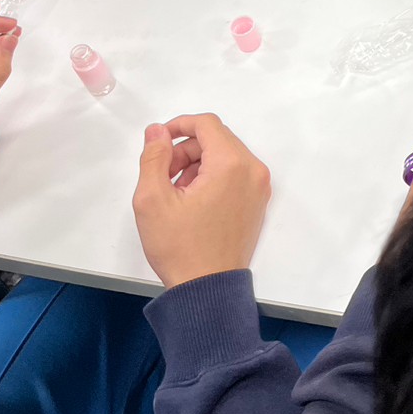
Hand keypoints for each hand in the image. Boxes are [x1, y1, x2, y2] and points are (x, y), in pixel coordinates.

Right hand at [133, 114, 271, 288]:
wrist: (207, 289)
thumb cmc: (179, 246)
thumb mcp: (153, 199)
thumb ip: (154, 157)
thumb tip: (157, 131)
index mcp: (232, 164)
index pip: (207, 124)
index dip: (179, 125)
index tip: (157, 142)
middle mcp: (253, 170)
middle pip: (217, 139)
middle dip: (185, 149)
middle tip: (162, 175)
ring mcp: (259, 187)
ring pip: (225, 156)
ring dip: (197, 164)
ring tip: (174, 193)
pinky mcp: (258, 202)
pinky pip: (234, 175)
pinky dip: (212, 177)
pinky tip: (190, 201)